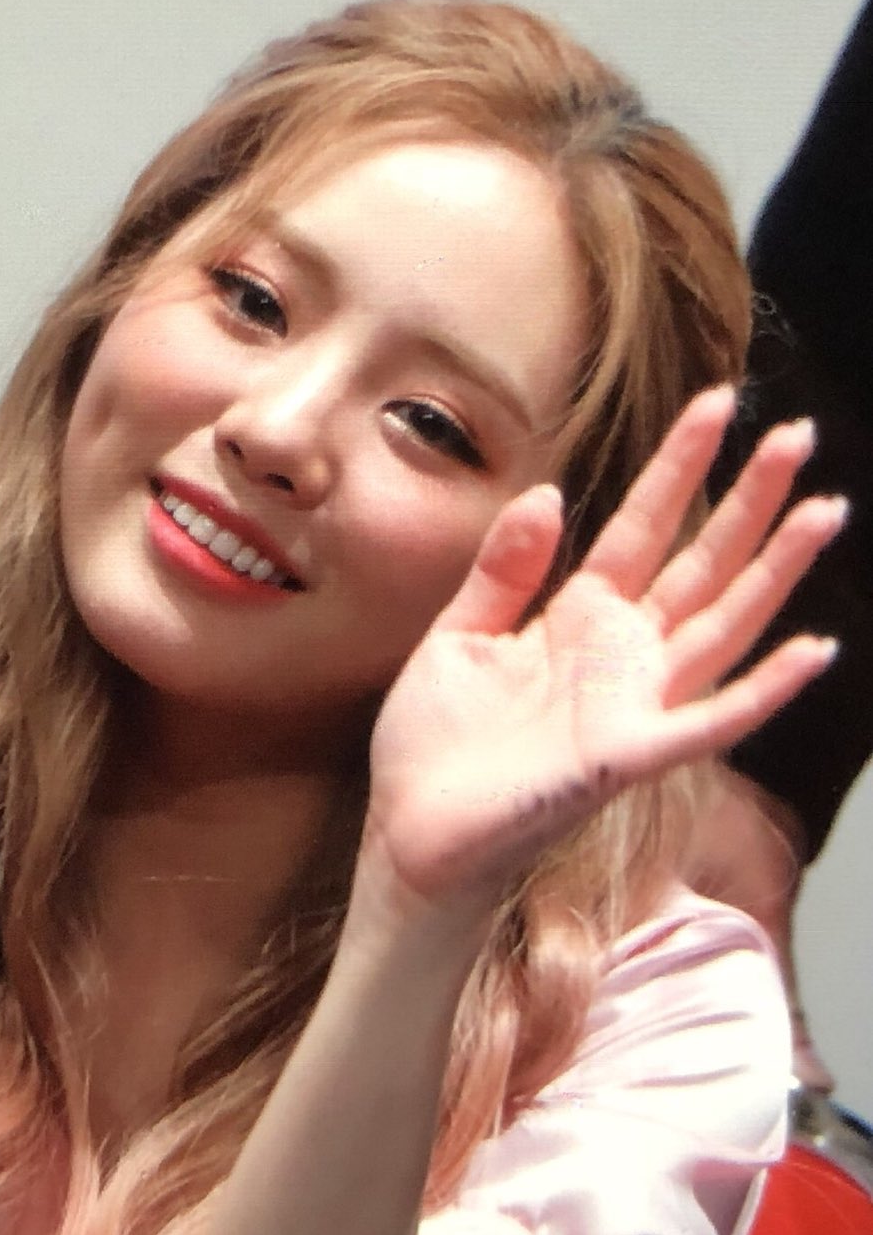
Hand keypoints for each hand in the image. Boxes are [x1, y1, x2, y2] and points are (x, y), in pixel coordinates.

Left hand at [364, 388, 844, 906]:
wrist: (410, 833)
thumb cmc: (434, 745)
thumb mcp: (458, 635)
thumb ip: (504, 568)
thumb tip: (550, 492)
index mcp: (579, 618)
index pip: (645, 526)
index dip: (682, 465)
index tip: (719, 401)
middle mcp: (621, 656)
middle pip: (703, 563)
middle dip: (751, 499)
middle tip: (799, 433)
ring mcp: (633, 705)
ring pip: (723, 624)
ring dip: (776, 572)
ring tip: (824, 509)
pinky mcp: (627, 757)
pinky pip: (709, 721)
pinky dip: (764, 690)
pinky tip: (813, 649)